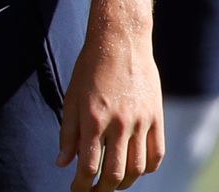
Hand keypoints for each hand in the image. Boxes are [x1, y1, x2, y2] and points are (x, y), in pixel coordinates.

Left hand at [58, 23, 163, 190]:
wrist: (121, 41)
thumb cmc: (90, 68)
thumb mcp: (71, 98)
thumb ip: (67, 133)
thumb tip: (62, 164)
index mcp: (94, 119)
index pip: (89, 166)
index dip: (82, 185)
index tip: (77, 190)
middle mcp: (119, 123)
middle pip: (115, 174)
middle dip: (103, 190)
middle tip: (94, 191)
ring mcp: (141, 122)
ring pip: (137, 168)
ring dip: (124, 183)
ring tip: (114, 183)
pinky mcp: (156, 117)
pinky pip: (156, 154)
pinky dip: (146, 169)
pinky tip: (135, 169)